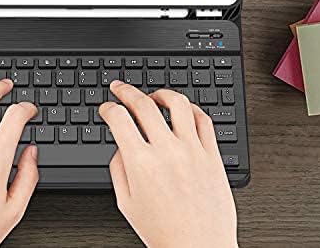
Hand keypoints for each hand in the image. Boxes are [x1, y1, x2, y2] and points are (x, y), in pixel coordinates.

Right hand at [100, 81, 236, 247]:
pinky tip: (183, 110)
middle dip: (126, 90)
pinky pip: (204, 120)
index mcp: (141, 163)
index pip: (119, 118)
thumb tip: (120, 144)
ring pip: (177, 104)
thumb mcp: (127, 203)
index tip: (107, 108)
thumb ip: (118, 168)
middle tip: (121, 87)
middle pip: (143, 103)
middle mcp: (166, 151)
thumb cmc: (165, 232)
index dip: (108, 108)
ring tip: (155, 95)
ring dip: (161, 93)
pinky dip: (191, 108)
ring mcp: (192, 150)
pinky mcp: (212, 155)